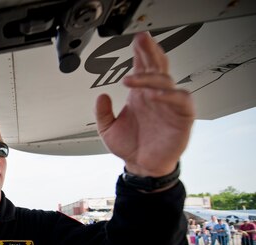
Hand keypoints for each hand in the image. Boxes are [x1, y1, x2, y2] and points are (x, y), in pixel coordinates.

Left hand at [94, 32, 194, 176]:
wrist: (141, 166)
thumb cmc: (130, 146)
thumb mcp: (107, 129)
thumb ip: (102, 113)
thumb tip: (101, 96)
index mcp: (140, 95)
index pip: (143, 67)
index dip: (140, 52)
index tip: (134, 40)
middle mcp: (156, 96)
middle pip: (157, 66)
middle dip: (150, 51)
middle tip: (141, 40)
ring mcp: (169, 105)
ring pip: (166, 81)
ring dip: (150, 77)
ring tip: (131, 79)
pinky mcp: (182, 117)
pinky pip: (181, 100)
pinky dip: (169, 94)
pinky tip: (154, 94)